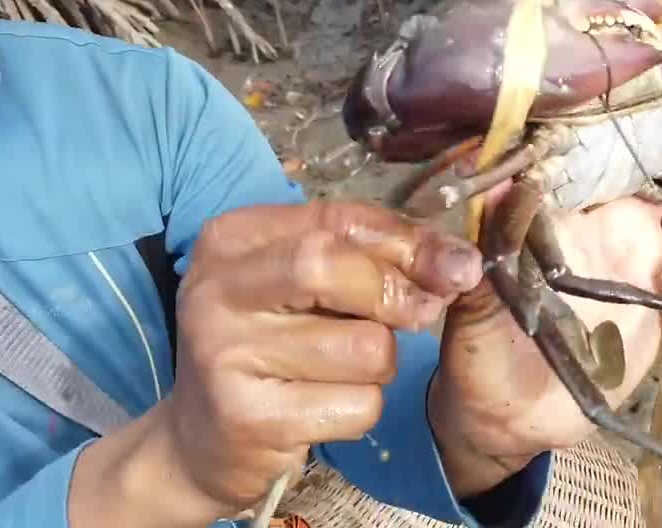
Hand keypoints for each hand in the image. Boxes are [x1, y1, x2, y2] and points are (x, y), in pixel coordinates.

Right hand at [69, 201, 483, 527]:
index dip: (410, 241)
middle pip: (333, 265)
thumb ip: (374, 258)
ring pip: (362, 346)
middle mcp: (217, 288)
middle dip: (396, 293)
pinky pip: (355, 405)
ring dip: (379, 364)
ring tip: (340, 372)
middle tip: (423, 314)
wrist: (201, 442)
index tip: (457, 263)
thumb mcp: (307, 285)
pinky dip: (360, 409)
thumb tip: (460, 260)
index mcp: (233, 239)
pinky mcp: (248, 417)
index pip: (339, 219)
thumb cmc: (270, 347)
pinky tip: (322, 408)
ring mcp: (226, 353)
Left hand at [428, 119, 661, 495]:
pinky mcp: (653, 280)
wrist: (517, 419)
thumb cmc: (482, 356)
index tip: (652, 120)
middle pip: (642, 152)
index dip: (624, 118)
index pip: (587, 138)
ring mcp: (624, 242)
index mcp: (546, 205)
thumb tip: (495, 185)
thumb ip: (488, 252)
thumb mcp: (474, 306)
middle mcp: (588, 213)